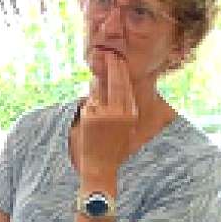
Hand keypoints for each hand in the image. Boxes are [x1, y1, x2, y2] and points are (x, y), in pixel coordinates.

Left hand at [78, 50, 137, 178]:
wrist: (101, 166)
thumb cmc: (112, 146)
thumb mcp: (125, 126)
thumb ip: (123, 109)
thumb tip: (118, 89)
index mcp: (131, 114)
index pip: (127, 88)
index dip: (122, 73)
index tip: (119, 60)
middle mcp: (121, 113)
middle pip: (116, 84)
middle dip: (113, 68)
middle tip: (108, 55)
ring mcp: (105, 115)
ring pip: (99, 91)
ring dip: (98, 82)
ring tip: (99, 72)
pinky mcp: (91, 118)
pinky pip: (89, 102)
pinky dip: (89, 100)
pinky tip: (91, 97)